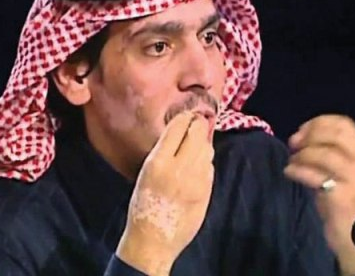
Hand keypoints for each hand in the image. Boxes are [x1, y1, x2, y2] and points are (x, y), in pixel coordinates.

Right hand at [116, 111, 214, 275]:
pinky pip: (210, 166)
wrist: (154, 239)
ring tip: (194, 145)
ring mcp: (196, 180)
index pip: (178, 127)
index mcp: (158, 162)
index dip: (184, 118)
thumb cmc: (144, 204)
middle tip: (195, 124)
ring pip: (207, 148)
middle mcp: (179, 168)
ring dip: (202, 142)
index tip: (185, 116)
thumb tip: (182, 130)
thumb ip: (164, 151)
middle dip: (197, 125)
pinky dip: (205, 161)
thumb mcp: (147, 172)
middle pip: (197, 132)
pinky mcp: (207, 191)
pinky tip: (196, 165)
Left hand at [284, 114, 354, 275]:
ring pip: (323, 154)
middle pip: (334, 134)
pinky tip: (288, 172)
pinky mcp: (342, 196)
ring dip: (301, 155)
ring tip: (292, 162)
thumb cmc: (343, 199)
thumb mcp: (342, 169)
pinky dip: (296, 171)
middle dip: (309, 135)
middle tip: (294, 143)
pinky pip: (314, 176)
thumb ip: (327, 150)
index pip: (344, 123)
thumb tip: (299, 135)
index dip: (319, 122)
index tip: (302, 129)